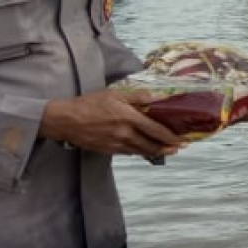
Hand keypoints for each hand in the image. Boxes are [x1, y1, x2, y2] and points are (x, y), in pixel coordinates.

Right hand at [41, 90, 186, 159]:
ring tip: (168, 150)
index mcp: (128, 118)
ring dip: (157, 151)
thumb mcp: (115, 94)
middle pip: (152, 144)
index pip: (156, 130)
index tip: (183, 138)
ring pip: (142, 151)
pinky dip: (141, 152)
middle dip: (168, 146)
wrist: (65, 120)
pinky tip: (147, 149)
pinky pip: (130, 153)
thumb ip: (139, 96)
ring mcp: (116, 145)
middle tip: (180, 146)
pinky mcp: (109, 151)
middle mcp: (124, 134)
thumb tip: (161, 97)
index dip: (171, 136)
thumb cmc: (90, 103)